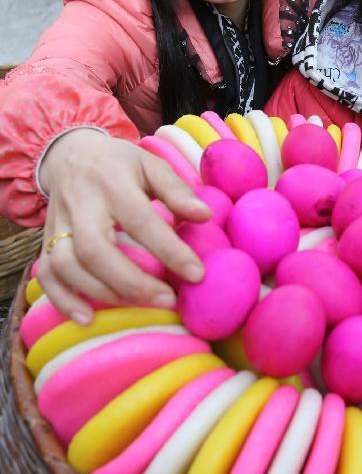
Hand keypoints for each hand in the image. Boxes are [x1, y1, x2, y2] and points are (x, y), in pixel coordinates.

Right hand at [38, 129, 210, 324]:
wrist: (70, 154)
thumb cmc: (120, 164)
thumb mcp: (151, 165)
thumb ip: (177, 190)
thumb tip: (205, 216)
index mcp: (112, 182)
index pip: (140, 221)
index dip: (169, 250)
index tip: (197, 274)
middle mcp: (80, 205)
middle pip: (94, 250)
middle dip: (131, 281)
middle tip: (167, 300)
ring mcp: (57, 224)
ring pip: (67, 266)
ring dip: (103, 292)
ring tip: (141, 306)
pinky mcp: (45, 241)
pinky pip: (46, 275)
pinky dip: (63, 300)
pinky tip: (87, 319)